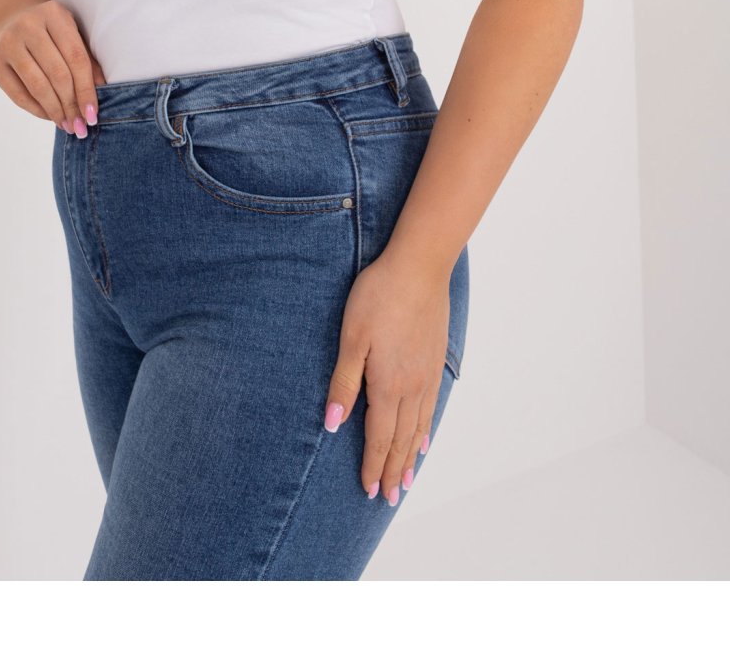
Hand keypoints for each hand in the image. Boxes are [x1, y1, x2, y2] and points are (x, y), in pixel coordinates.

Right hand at [0, 0, 106, 133]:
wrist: (13, 18)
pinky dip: (37, 110)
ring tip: (67, 125)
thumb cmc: (52, 31)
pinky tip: (49, 116)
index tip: (93, 114)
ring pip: (38, 86)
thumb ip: (87, 61)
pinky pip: (18, 94)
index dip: (86, 89)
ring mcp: (7, 44)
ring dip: (55, 111)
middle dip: (71, 105)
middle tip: (80, 125)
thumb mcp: (73, 34)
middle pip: (57, 74)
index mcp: (53, 14)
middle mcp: (27, 26)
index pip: (76, 58)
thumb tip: (96, 99)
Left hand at [323, 245, 451, 501]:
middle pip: (401, 440)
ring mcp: (427, 374)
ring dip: (410, 456)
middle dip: (392, 470)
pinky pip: (431, 407)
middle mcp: (412, 387)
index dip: (372, 465)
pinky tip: (424, 436)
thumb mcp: (352, 337)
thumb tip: (332, 425)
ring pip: (418, 427)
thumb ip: (344, 383)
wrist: (420, 267)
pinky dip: (425, 430)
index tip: (368, 491)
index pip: (378, 437)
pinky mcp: (435, 360)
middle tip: (387, 498)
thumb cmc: (379, 296)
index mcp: (388, 385)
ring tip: (405, 479)